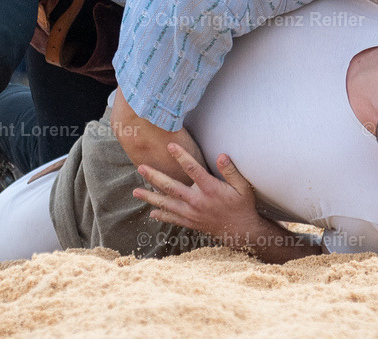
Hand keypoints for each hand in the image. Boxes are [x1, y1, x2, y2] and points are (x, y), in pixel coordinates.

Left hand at [133, 143, 258, 240]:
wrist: (241, 232)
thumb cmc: (242, 206)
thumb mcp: (242, 187)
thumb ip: (231, 171)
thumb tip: (221, 155)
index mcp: (210, 189)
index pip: (193, 170)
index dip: (181, 157)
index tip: (170, 146)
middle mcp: (197, 201)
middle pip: (171, 187)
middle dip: (154, 177)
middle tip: (141, 167)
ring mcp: (192, 214)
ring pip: (167, 204)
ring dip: (150, 197)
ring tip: (135, 191)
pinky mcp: (191, 223)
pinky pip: (173, 219)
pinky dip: (162, 215)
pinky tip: (152, 212)